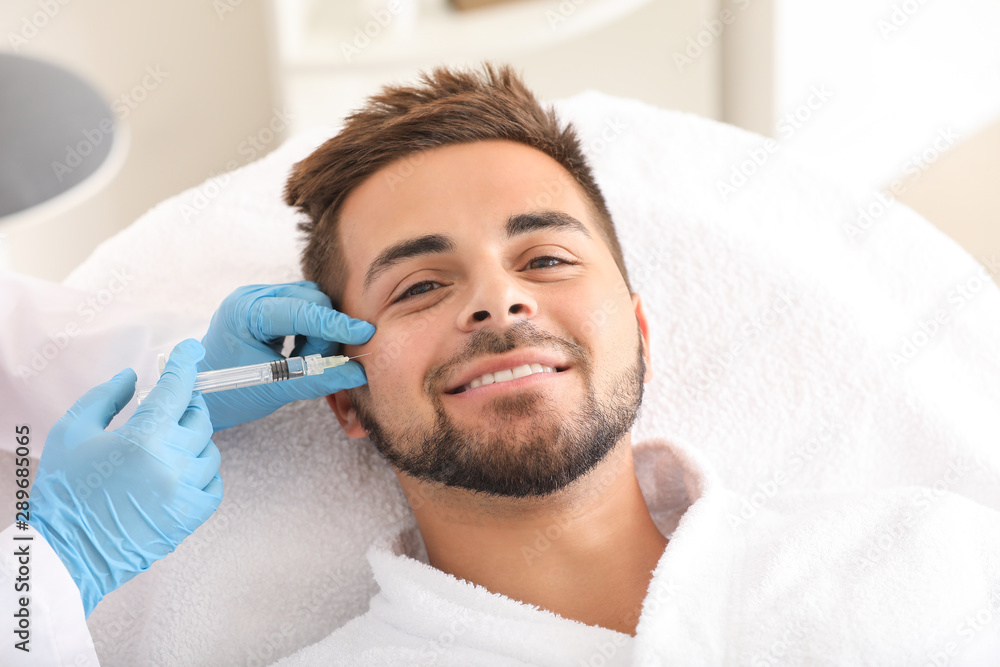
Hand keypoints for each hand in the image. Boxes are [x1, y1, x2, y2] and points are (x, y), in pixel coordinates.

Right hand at [29, 339, 222, 616]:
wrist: (67, 554)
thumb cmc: (64, 492)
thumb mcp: (72, 433)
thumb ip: (105, 397)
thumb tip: (134, 376)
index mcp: (143, 438)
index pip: (177, 388)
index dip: (186, 363)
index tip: (192, 349)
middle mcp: (172, 461)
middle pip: (199, 417)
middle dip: (187, 406)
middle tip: (170, 407)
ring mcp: (186, 490)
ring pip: (209, 450)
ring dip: (193, 441)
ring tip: (167, 447)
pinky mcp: (192, 516)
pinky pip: (215, 483)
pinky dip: (203, 473)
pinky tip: (180, 472)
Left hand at [199, 281, 375, 429]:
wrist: (201, 395)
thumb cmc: (229, 393)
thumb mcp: (275, 389)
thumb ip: (318, 379)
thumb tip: (358, 374)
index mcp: (246, 311)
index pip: (303, 310)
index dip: (337, 324)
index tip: (366, 334)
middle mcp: (252, 296)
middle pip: (313, 300)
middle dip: (324, 333)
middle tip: (313, 364)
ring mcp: (259, 297)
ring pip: (312, 302)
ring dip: (318, 332)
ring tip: (302, 360)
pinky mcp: (268, 305)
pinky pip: (304, 308)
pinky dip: (310, 330)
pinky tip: (298, 352)